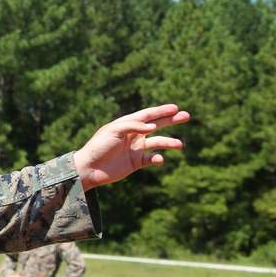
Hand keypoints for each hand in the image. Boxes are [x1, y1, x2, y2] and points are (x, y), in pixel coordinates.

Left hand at [74, 104, 188, 190]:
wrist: (90, 168)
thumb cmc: (99, 146)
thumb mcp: (114, 131)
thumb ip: (133, 126)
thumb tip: (152, 127)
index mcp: (127, 124)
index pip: (147, 115)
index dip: (161, 111)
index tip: (175, 108)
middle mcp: (133, 135)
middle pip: (156, 125)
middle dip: (171, 120)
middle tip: (186, 116)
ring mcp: (135, 148)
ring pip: (157, 143)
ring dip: (168, 142)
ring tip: (179, 144)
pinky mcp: (136, 162)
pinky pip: (151, 159)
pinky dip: (157, 159)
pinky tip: (159, 159)